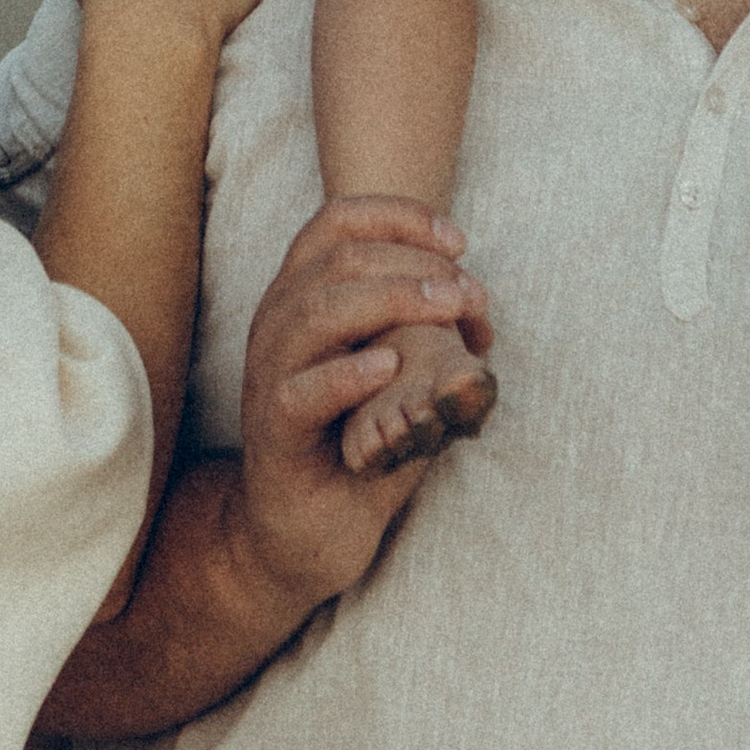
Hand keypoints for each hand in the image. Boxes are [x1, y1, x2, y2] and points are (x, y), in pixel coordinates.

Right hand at [236, 199, 494, 614]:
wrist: (303, 532)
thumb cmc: (355, 444)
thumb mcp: (395, 376)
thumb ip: (423, 335)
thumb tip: (479, 307)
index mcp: (303, 295)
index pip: (337, 222)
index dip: (399, 216)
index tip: (460, 242)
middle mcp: (278, 323)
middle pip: (337, 257)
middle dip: (414, 263)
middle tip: (470, 294)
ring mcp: (270, 375)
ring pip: (316, 309)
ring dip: (391, 301)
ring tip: (446, 314)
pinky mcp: (274, 432)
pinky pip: (301, 391)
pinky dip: (348, 373)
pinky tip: (391, 368)